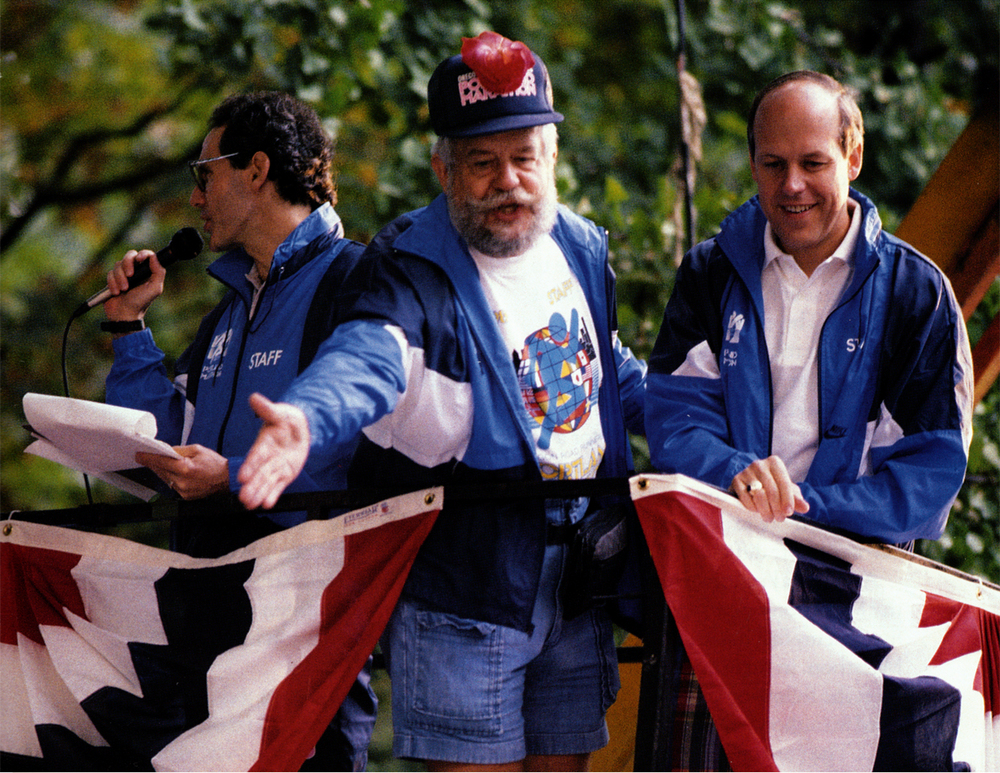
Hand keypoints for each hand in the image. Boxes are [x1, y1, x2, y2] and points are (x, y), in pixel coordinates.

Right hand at [103, 248, 165, 320]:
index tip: (139, 260)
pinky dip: (112, 283)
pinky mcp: (113, 279)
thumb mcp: (154, 289)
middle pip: (130, 255)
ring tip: (123, 289)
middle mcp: (136, 270)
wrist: (124, 314)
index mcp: (148, 271)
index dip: (142, 254)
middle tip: (130, 275)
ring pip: (118, 264)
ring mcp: (124, 274)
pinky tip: (116, 292)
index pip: (146, 254)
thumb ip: (158, 272)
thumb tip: (154, 257)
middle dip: (128, 264)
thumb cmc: (141, 302)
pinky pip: (110, 273)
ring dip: (120, 278)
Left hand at [136, 444, 228, 499]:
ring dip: (161, 470)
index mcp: (185, 468)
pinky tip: (172, 472)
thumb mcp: (197, 449)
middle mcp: (182, 481)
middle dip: (153, 463)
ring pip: (165, 479)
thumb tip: (165, 450)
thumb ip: (179, 450)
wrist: (227, 479)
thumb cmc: (215, 463)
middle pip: (160, 471)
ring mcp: (183, 490)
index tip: (139, 455)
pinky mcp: (185, 496)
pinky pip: (172, 485)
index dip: (148, 458)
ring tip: (159, 463)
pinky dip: (170, 478)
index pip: (160, 461)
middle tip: (146, 457)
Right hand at [237, 393, 309, 509]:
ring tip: (250, 505)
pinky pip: (279, 486)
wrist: (300, 428)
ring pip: (267, 482)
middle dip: (252, 486)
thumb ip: (267, 409)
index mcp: (264, 444)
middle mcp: (267, 458)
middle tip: (243, 498)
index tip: (242, 477)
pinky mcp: (285, 474)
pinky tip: (267, 504)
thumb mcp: (279, 413)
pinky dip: (273, 495)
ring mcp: (276, 467)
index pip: (256, 456)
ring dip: (259, 493)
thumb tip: (254, 398)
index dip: (249, 466)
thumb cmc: (286, 420)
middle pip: (259, 474)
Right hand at [731, 455, 809, 522]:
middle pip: (772, 491)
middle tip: (779, 518)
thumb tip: (805, 507)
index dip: (787, 500)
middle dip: (777, 508)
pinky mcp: (736, 481)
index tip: (788, 512)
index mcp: (775, 463)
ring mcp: (746, 471)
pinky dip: (753, 508)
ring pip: (759, 496)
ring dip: (766, 511)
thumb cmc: (773, 487)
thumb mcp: (787, 491)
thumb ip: (796, 499)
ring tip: (769, 517)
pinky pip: (746, 499)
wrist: (750, 484)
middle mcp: (759, 464)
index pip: (784, 483)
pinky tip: (757, 510)